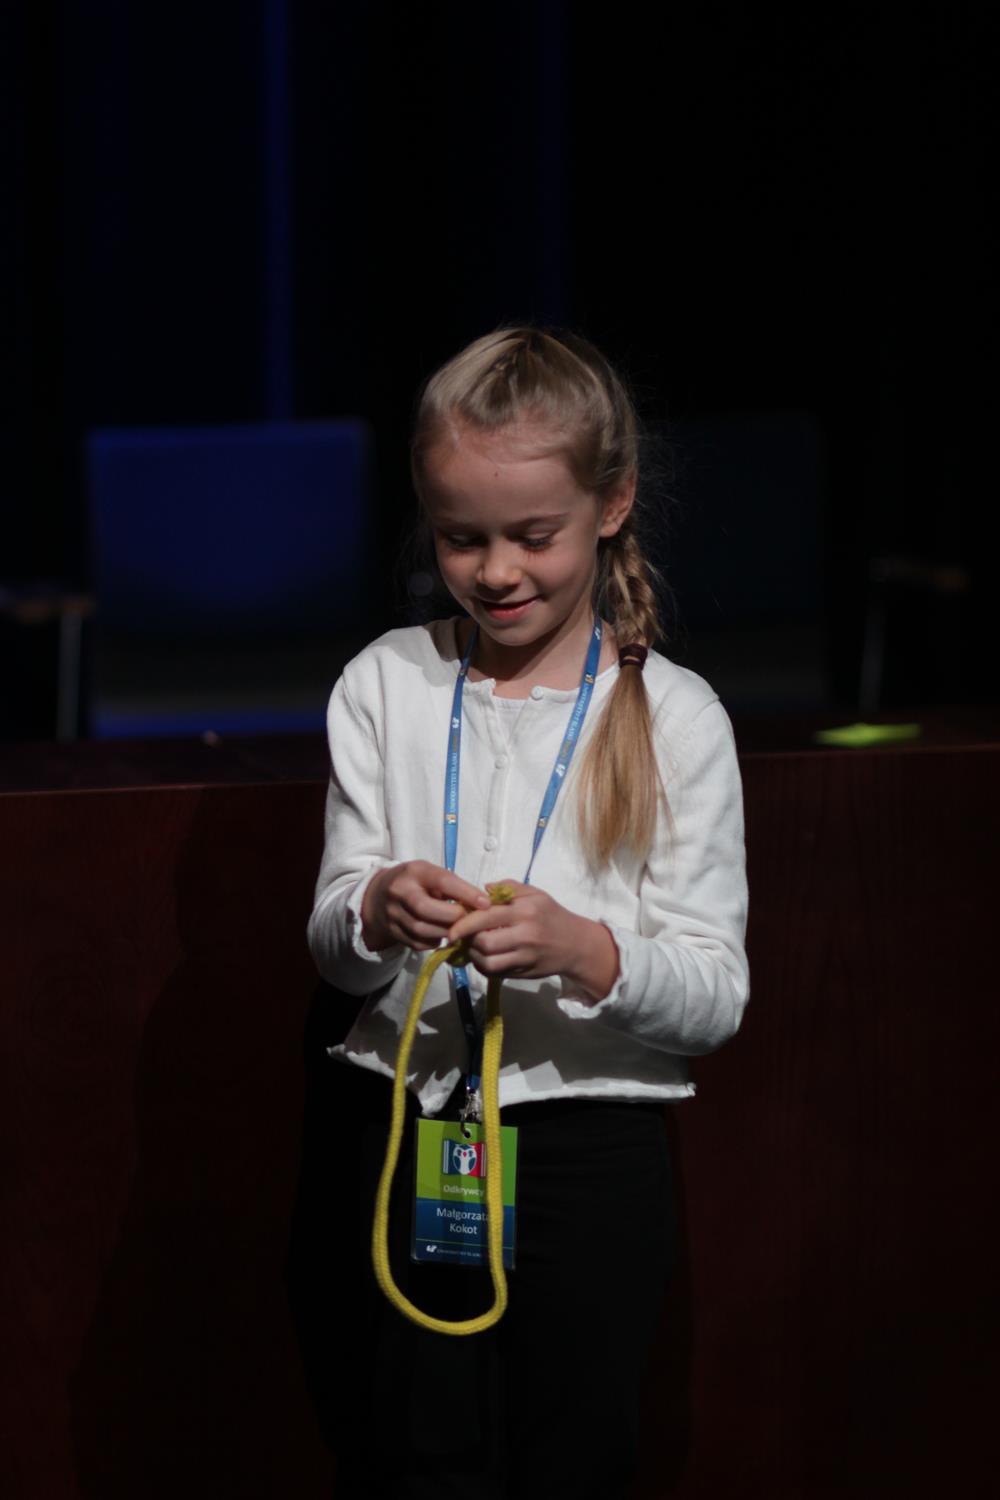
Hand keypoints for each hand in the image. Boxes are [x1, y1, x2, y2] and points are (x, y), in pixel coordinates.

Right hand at [361, 861, 489, 952]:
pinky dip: (434, 941)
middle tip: (468, 919)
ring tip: (458, 929)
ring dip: (445, 932)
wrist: (377, 898)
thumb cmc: (415, 883)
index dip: (465, 893)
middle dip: (451, 916)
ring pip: (421, 929)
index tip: (485, 903)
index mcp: (414, 872)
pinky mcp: (393, 932)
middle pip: (425, 908)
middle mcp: (399, 891)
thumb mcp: (430, 874)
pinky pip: (417, 943)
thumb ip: (452, 886)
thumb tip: (481, 904)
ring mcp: (392, 913)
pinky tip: (442, 935)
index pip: (441, 881)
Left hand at [446, 880, 619, 1000]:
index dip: (464, 923)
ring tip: (472, 947)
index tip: (452, 928)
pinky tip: (483, 958)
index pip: (487, 916)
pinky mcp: (524, 973)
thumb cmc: (552, 915)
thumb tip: (482, 889)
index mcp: (525, 911)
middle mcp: (525, 935)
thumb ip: (508, 888)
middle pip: (484, 942)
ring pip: (488, 962)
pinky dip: (483, 967)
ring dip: (473, 956)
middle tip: (463, 936)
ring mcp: (525, 957)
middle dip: (468, 941)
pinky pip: (496, 973)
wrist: (576, 945)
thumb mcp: (536, 894)